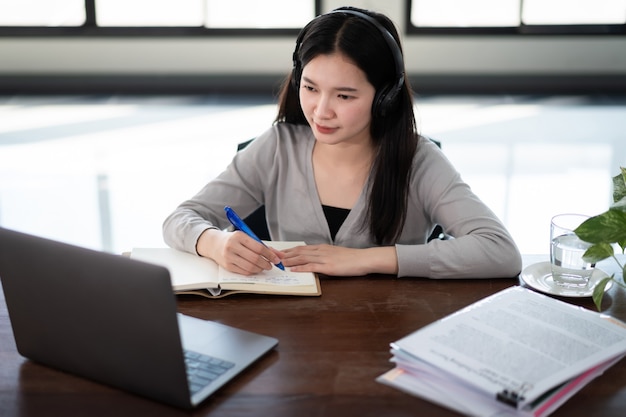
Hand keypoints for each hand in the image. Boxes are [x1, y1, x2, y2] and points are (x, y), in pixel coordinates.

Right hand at [196, 229, 282, 274]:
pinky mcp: (227, 266)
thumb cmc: (233, 240)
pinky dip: (252, 272)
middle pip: (255, 258)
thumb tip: (279, 255)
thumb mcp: (246, 238)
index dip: (270, 254)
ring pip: (249, 267)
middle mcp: (232, 246)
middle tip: (271, 265)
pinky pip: (243, 271)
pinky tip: (255, 269)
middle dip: (266, 263)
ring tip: (264, 267)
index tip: (277, 259)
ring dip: (260, 269)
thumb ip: (262, 245)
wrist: (213, 243)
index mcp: (239, 236)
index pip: (259, 247)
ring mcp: (229, 257)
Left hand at [281, 244, 397, 275]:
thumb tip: (314, 260)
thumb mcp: (335, 254)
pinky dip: (301, 268)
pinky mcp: (328, 266)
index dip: (289, 250)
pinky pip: (312, 267)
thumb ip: (324, 256)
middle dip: (285, 254)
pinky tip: (293, 270)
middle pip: (299, 252)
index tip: (279, 251)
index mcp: (322, 248)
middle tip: (273, 255)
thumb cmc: (352, 258)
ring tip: (279, 262)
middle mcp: (321, 251)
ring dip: (290, 260)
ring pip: (303, 258)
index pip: (302, 248)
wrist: (364, 259)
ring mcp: (324, 258)